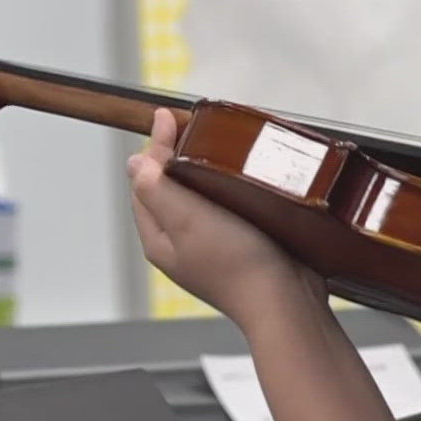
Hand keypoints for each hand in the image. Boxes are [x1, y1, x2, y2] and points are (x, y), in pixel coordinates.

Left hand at [126, 109, 323, 325]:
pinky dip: (230, 190)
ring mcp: (212, 248)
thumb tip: (134, 162)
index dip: (155, 148)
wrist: (285, 302)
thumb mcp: (187, 219)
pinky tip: (245, 182)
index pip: (144, 183)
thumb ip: (156, 189)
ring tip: (219, 147)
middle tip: (194, 126)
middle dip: (177, 156)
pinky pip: (228, 210)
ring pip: (199, 198)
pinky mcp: (242, 248)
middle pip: (169, 190)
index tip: (169, 117)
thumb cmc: (238, 265)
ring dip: (205, 172)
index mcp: (159, 239)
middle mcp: (181, 245)